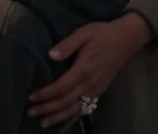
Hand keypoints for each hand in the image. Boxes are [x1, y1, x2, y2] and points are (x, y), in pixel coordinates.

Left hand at [28, 13, 152, 127]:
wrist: (126, 39)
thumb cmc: (101, 34)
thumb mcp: (82, 33)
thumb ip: (66, 45)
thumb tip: (50, 55)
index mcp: (83, 69)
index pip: (60, 87)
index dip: (45, 94)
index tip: (31, 97)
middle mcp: (90, 83)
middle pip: (66, 101)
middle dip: (47, 109)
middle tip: (31, 112)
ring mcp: (96, 89)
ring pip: (75, 108)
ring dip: (59, 116)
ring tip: (44, 123)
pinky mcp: (100, 91)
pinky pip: (85, 108)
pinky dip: (73, 115)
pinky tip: (63, 117)